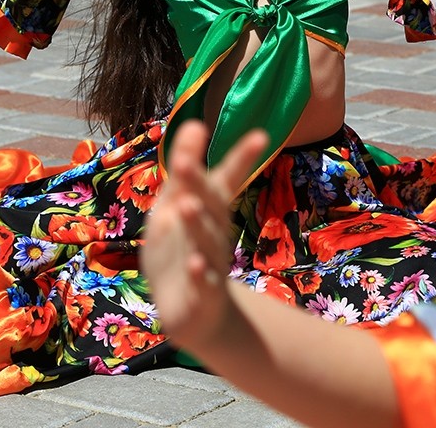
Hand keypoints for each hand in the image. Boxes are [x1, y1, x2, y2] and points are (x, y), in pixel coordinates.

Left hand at [142, 121, 265, 351]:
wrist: (193, 313)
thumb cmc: (181, 249)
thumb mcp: (174, 206)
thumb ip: (185, 168)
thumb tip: (194, 122)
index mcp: (208, 210)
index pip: (226, 180)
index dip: (240, 159)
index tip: (261, 136)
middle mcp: (214, 233)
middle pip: (210, 208)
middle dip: (198, 186)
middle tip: (184, 163)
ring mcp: (209, 263)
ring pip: (206, 242)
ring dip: (198, 225)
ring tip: (187, 206)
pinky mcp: (201, 295)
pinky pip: (203, 283)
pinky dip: (199, 274)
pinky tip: (194, 263)